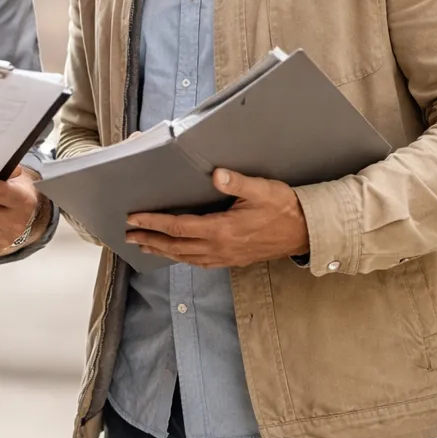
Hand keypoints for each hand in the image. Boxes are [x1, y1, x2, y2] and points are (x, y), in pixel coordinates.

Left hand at [126, 169, 308, 267]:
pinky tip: (178, 255)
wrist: (308, 232)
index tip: (133, 219)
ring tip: (146, 247)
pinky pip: (200, 262)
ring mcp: (226, 257)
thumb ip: (238, 183)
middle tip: (128, 237)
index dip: (153, 223)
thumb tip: (217, 175)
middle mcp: (220, 247)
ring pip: (186, 257)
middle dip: (150, 240)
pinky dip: (183, 258)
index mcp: (222, 230)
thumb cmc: (284, 208)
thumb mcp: (263, 190)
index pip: (178, 226)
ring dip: (163, 252)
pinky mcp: (233, 260)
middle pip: (176, 246)